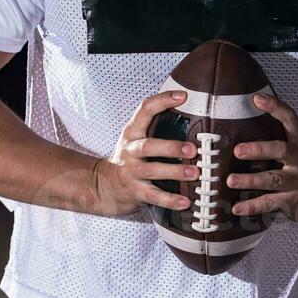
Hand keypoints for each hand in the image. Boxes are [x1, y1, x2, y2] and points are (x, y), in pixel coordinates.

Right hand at [95, 90, 197, 216]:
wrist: (104, 185)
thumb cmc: (130, 157)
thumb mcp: (136, 138)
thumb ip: (157, 126)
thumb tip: (193, 115)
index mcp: (132, 132)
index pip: (145, 110)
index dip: (163, 100)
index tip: (183, 96)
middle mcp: (130, 150)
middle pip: (148, 146)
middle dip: (171, 147)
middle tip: (193, 149)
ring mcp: (131, 172)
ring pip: (152, 171)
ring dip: (174, 172)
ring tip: (194, 173)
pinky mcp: (135, 192)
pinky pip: (153, 196)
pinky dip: (170, 200)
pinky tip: (185, 202)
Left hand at [227, 92, 297, 224]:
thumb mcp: (296, 148)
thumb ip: (278, 135)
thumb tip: (245, 115)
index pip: (291, 119)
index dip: (275, 107)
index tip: (256, 98)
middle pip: (281, 150)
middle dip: (259, 150)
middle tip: (238, 150)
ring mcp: (297, 181)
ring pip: (273, 180)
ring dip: (250, 180)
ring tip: (230, 180)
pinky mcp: (291, 201)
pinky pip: (269, 203)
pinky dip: (252, 207)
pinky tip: (236, 208)